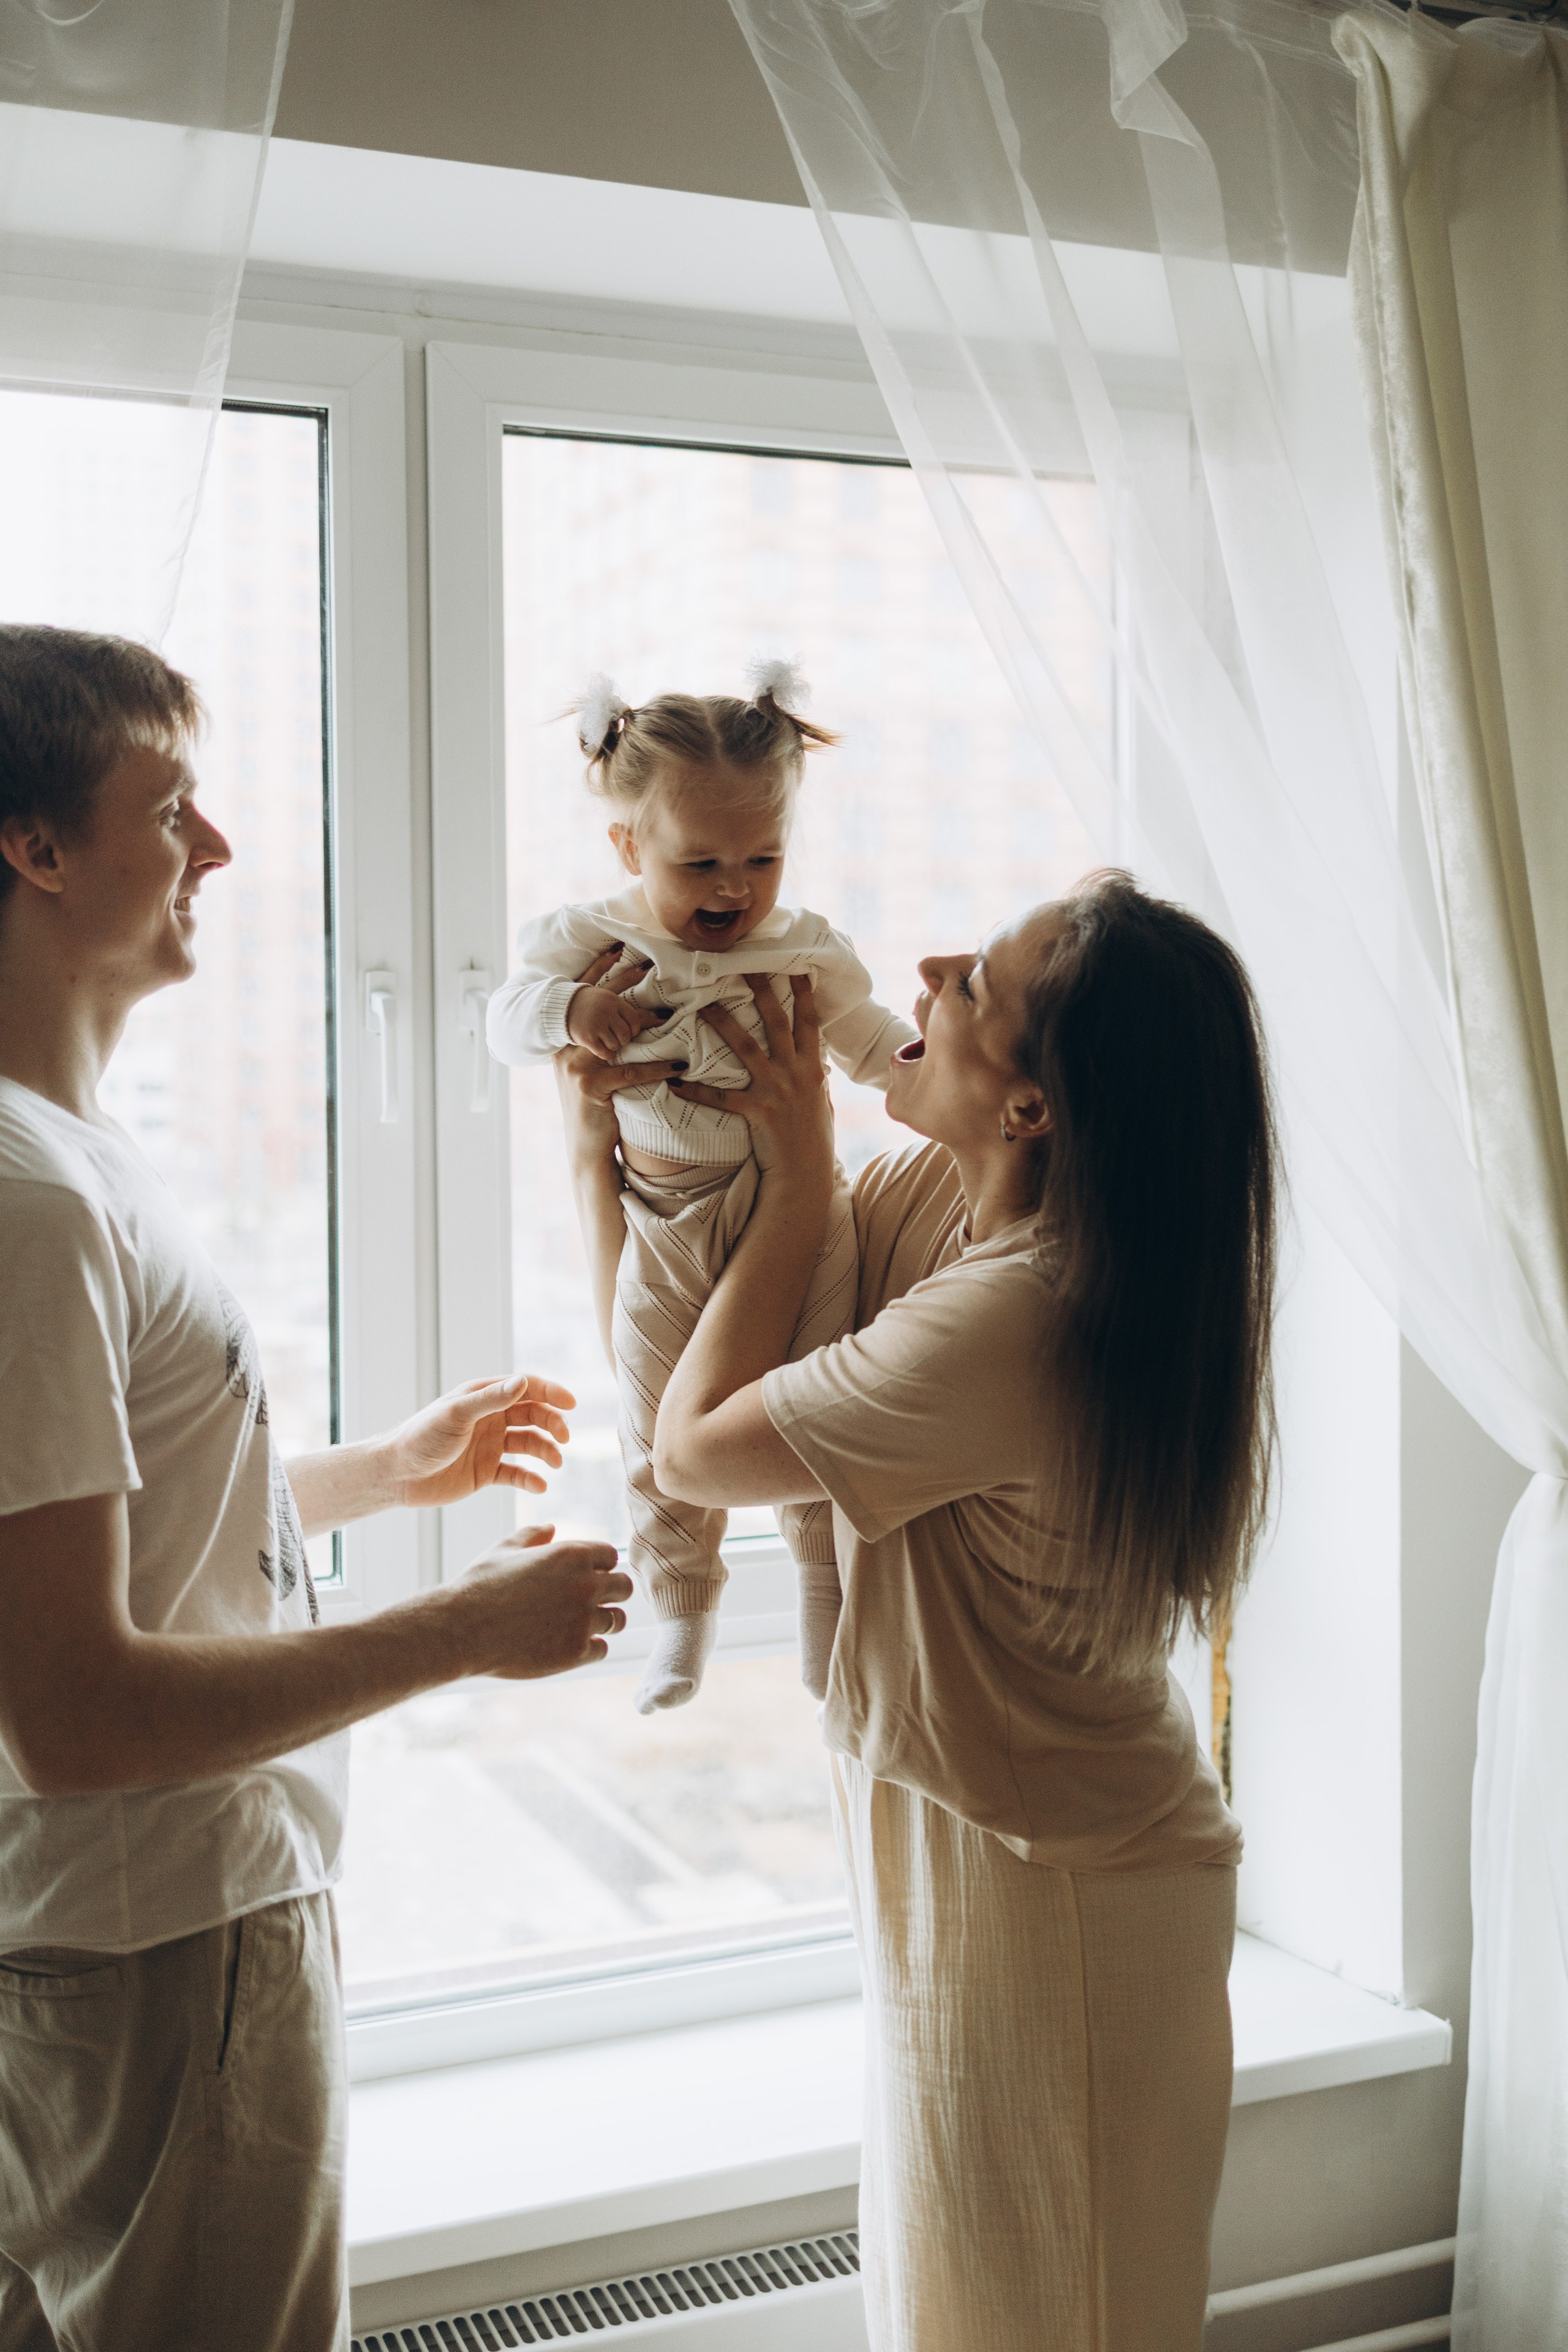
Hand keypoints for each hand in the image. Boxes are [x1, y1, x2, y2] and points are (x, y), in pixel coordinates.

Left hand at [384, 1374, 574, 1507]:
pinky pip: (517, 1473)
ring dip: (546, 1451)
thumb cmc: (421, 1437)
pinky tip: (540, 1485)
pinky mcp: (486, 1472)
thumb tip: (524, 1382)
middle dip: (552, 1424)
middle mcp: (490, 1418)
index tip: (571, 1403)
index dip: (551, 1393)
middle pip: (533, 1415)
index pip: (526, 1388)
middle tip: (564, 1438)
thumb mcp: (456, 1414)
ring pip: (529, 1444)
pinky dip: (531, 1479)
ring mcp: (490, 1446)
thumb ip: (491, 1399)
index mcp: (483, 1397)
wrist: (398, 1475)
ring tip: (555, 1464)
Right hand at [460, 1523, 632, 1677]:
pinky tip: (566, 1644)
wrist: (461, 1631)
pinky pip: (602, 1648)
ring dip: (601, 1621)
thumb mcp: (504, 1550)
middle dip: (609, 1593)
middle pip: (624, 1588)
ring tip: (575, 1624)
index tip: (584, 1576)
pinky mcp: (576, 1653)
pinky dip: (589, 1647)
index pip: (611, 1556)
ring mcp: (583, 1621)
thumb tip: (552, 1527)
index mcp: (571, 1555)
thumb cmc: (479, 1587)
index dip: (598, 1565)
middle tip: (587, 1601)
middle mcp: (585, 1586)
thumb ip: (534, 1535)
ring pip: (617, 1620)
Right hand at [554, 945, 686, 1175]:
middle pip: (600, 1004)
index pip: (581, 994)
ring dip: (649, 1022)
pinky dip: (658, 1067)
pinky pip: (631, 1070)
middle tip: (654, 964)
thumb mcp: (594, 1068)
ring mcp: (576, 1065)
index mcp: (564, 1038)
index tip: (620, 947)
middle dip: (627, 982)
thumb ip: (603, 1041)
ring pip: (618, 1034)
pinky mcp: (590, 1086)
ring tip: (675, 1011)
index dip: (600, 969)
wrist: (586, 1149)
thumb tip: (636, 1013)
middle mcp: (565, 1047)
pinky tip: (679, 1064)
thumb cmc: (597, 1108)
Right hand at [566, 966, 671, 1059]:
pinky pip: (605, 1052)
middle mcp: (606, 1011)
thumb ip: (622, 995)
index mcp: (612, 1000)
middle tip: (618, 1038)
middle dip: (624, 1039)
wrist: (559, 1007)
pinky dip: (606, 1054)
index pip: (634, 1018)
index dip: (635, 1028)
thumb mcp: (605, 993)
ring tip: (607, 1042)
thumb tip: (647, 985)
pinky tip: (602, 1050)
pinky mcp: (587, 1038)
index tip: (632, 1031)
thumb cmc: (586, 1002)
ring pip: (616, 1044)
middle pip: (626, 1033)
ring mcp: (596, 1025)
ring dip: (613, 1046)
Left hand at [672, 973, 834, 1181]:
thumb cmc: (812, 1138)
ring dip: (724, 1024)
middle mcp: (797, 1073)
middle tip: (745, 964)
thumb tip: (814, 1056)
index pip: (809, 1021)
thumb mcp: (820, 1101)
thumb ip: (814, 1075)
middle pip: (777, 1022)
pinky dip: (697, 1091)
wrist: (805, 1173)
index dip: (803, 993)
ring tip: (702, 1005)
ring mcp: (777, 1091)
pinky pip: (722, 1098)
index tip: (796, 966)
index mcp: (812, 1068)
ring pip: (747, 1048)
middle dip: (763, 990)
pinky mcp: (757, 1111)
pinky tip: (676, 1082)